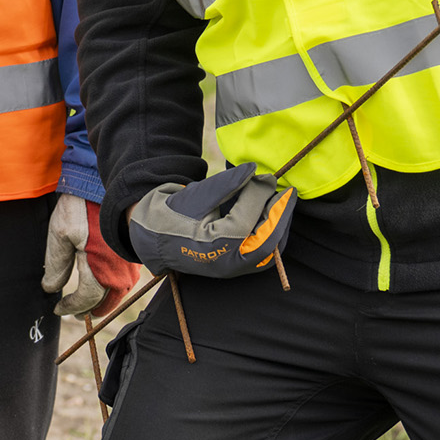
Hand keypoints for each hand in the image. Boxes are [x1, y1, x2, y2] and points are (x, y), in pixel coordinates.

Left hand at [41, 193, 141, 316]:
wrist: (106, 184)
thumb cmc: (82, 207)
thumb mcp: (60, 234)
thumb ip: (56, 265)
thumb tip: (50, 288)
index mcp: (100, 271)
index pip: (86, 299)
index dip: (72, 306)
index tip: (59, 309)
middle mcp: (120, 271)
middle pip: (108, 301)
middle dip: (93, 309)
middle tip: (80, 313)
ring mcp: (130, 262)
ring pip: (120, 290)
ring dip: (106, 298)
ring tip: (93, 302)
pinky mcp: (133, 251)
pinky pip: (127, 276)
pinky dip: (115, 284)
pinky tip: (106, 280)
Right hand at [126, 162, 295, 278]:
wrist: (152, 236)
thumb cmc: (170, 215)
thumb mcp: (196, 196)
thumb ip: (227, 184)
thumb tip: (255, 172)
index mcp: (211, 248)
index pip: (244, 222)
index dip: (258, 197)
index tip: (268, 178)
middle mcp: (226, 263)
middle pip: (266, 244)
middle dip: (279, 216)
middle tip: (286, 192)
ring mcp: (233, 268)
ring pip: (268, 250)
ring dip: (277, 225)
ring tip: (280, 200)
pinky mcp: (236, 265)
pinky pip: (261, 251)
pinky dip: (270, 233)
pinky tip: (271, 212)